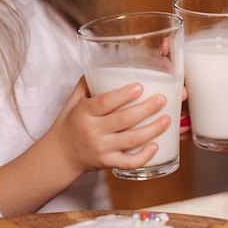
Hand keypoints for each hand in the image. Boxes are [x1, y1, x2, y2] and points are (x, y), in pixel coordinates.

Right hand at [0, 76, 169, 215]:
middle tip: (162, 99)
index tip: (140, 86)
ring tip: (168, 119)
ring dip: (152, 130)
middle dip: (146, 109)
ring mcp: (101, 149)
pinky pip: (128, 162)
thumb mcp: (73, 102)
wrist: (59, 156)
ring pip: (130, 141)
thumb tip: (104, 64)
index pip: (105, 102)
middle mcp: (92, 131)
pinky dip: (144, 156)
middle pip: (123, 120)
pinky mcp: (107, 163)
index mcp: (84, 113)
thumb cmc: (69, 125)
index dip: (123, 95)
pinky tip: (156, 146)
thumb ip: (87, 84)